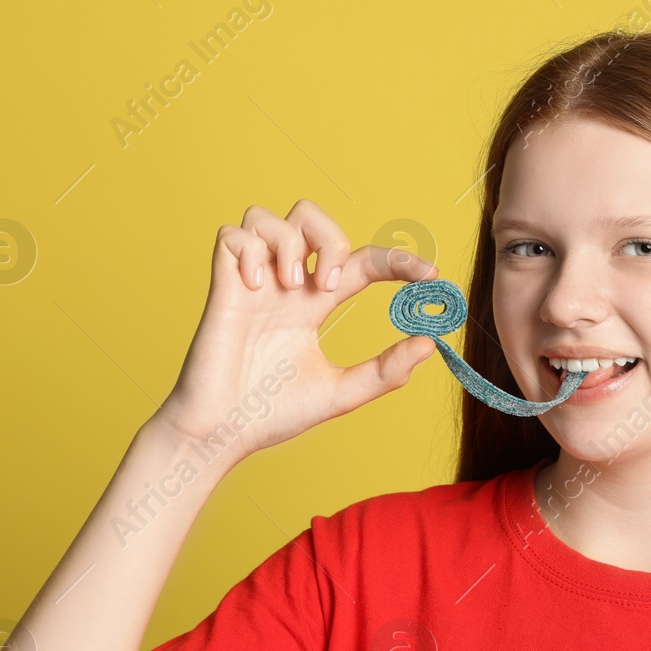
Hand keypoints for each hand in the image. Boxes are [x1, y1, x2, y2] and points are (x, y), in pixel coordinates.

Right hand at [150, 199, 438, 466]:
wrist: (221, 434)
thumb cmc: (272, 416)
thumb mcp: (341, 394)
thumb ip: (385, 372)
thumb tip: (429, 343)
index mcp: (314, 304)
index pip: (362, 261)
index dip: (398, 262)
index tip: (430, 277)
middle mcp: (284, 286)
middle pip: (309, 216)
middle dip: (329, 238)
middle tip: (328, 286)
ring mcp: (252, 282)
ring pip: (269, 216)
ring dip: (288, 242)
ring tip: (288, 286)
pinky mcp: (220, 286)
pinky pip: (232, 236)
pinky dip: (249, 252)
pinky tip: (253, 288)